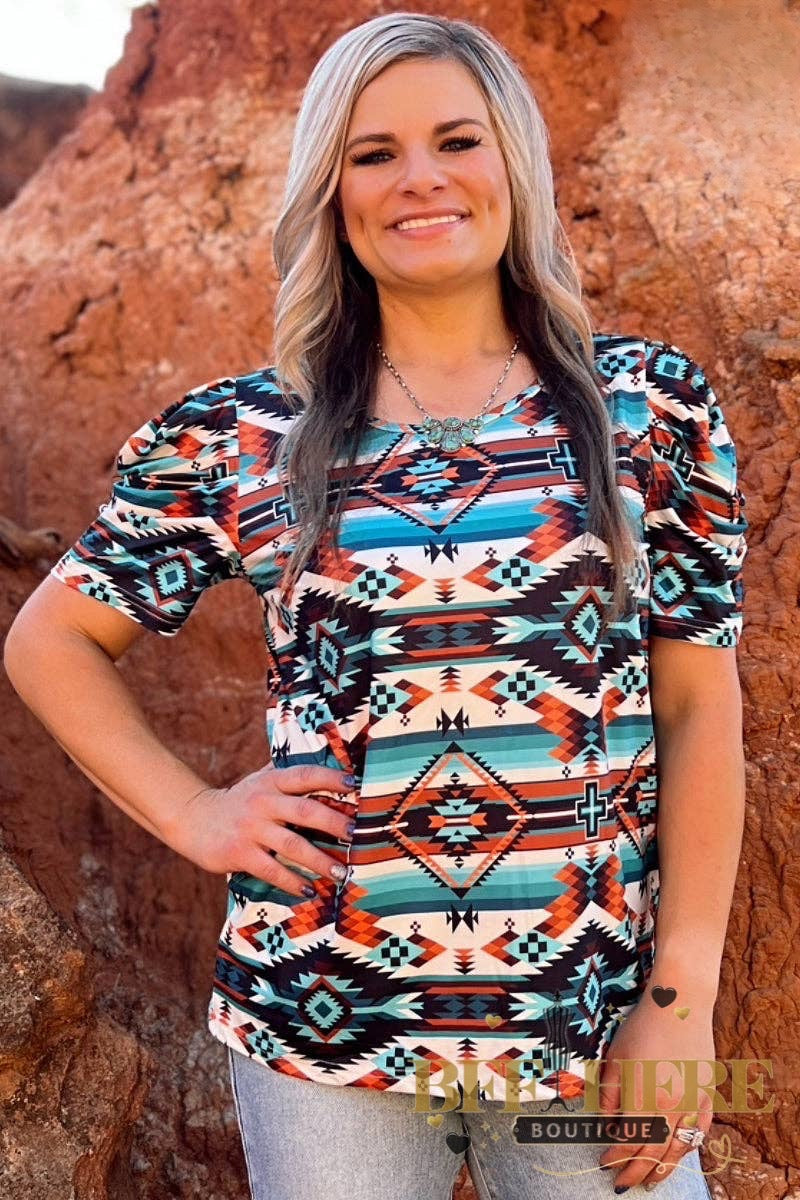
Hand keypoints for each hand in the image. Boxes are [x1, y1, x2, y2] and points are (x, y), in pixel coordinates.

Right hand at [162, 763, 356, 894]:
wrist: (193, 819)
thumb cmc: (239, 801)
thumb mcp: (260, 780)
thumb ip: (288, 774)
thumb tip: (328, 762)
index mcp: (271, 781)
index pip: (305, 775)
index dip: (330, 777)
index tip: (354, 784)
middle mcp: (263, 802)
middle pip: (305, 811)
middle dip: (334, 823)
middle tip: (356, 835)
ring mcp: (251, 829)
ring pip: (292, 845)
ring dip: (320, 860)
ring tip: (341, 873)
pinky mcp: (239, 853)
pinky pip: (271, 870)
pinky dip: (292, 881)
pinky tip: (309, 890)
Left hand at [597, 995, 715, 1191]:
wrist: (679, 1005)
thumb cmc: (641, 1028)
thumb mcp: (615, 1059)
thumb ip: (610, 1096)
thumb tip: (609, 1124)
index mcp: (645, 1099)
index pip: (629, 1142)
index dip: (616, 1157)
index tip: (605, 1163)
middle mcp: (671, 1108)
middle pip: (654, 1153)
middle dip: (636, 1172)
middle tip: (624, 1185)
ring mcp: (693, 1104)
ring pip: (679, 1149)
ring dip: (664, 1169)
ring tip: (651, 1181)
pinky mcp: (707, 1095)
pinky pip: (701, 1131)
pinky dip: (689, 1147)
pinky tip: (679, 1154)